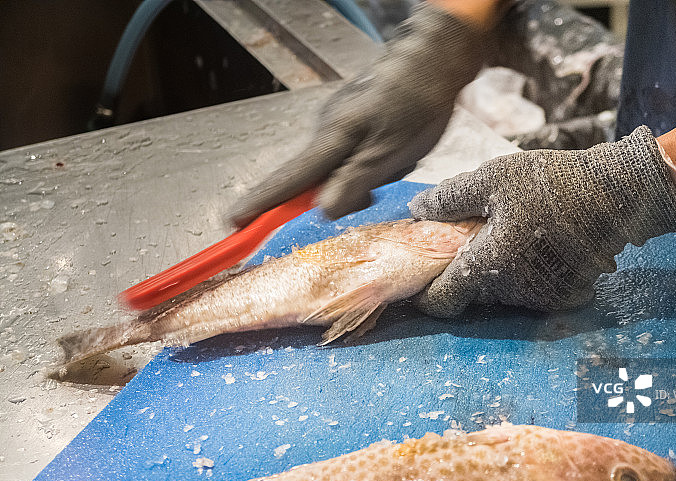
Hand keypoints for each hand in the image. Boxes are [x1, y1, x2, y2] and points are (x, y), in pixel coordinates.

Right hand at [228, 4, 484, 225]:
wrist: (434, 55)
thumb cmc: (416, 100)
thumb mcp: (391, 148)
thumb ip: (355, 179)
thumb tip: (322, 210)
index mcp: (332, 138)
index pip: (288, 179)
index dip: (261, 203)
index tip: (233, 222)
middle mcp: (327, 129)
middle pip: (311, 178)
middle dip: (328, 196)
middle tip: (366, 195)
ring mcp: (339, 121)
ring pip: (337, 167)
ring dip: (360, 178)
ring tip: (398, 162)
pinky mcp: (354, 117)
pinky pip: (352, 152)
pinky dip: (368, 162)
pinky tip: (397, 152)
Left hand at [409, 126, 675, 316]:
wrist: (619, 194)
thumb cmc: (550, 183)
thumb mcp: (492, 178)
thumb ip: (449, 198)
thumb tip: (416, 209)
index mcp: (487, 268)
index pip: (441, 301)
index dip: (426, 292)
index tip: (424, 274)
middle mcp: (512, 294)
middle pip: (471, 296)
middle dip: (463, 273)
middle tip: (467, 239)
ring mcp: (541, 299)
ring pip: (500, 295)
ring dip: (494, 273)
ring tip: (504, 235)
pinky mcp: (565, 297)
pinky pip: (529, 292)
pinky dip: (523, 274)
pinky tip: (532, 244)